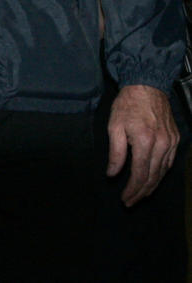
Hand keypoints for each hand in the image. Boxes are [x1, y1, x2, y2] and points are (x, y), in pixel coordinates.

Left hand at [106, 84, 179, 205]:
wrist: (147, 87)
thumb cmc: (127, 105)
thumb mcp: (114, 126)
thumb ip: (115, 153)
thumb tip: (112, 174)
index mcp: (145, 141)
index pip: (140, 174)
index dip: (132, 189)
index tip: (124, 199)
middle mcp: (162, 145)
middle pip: (153, 177)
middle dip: (141, 192)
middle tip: (130, 202)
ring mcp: (171, 143)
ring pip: (163, 172)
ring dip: (151, 186)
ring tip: (140, 195)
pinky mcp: (175, 140)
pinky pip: (169, 162)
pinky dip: (161, 174)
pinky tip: (153, 179)